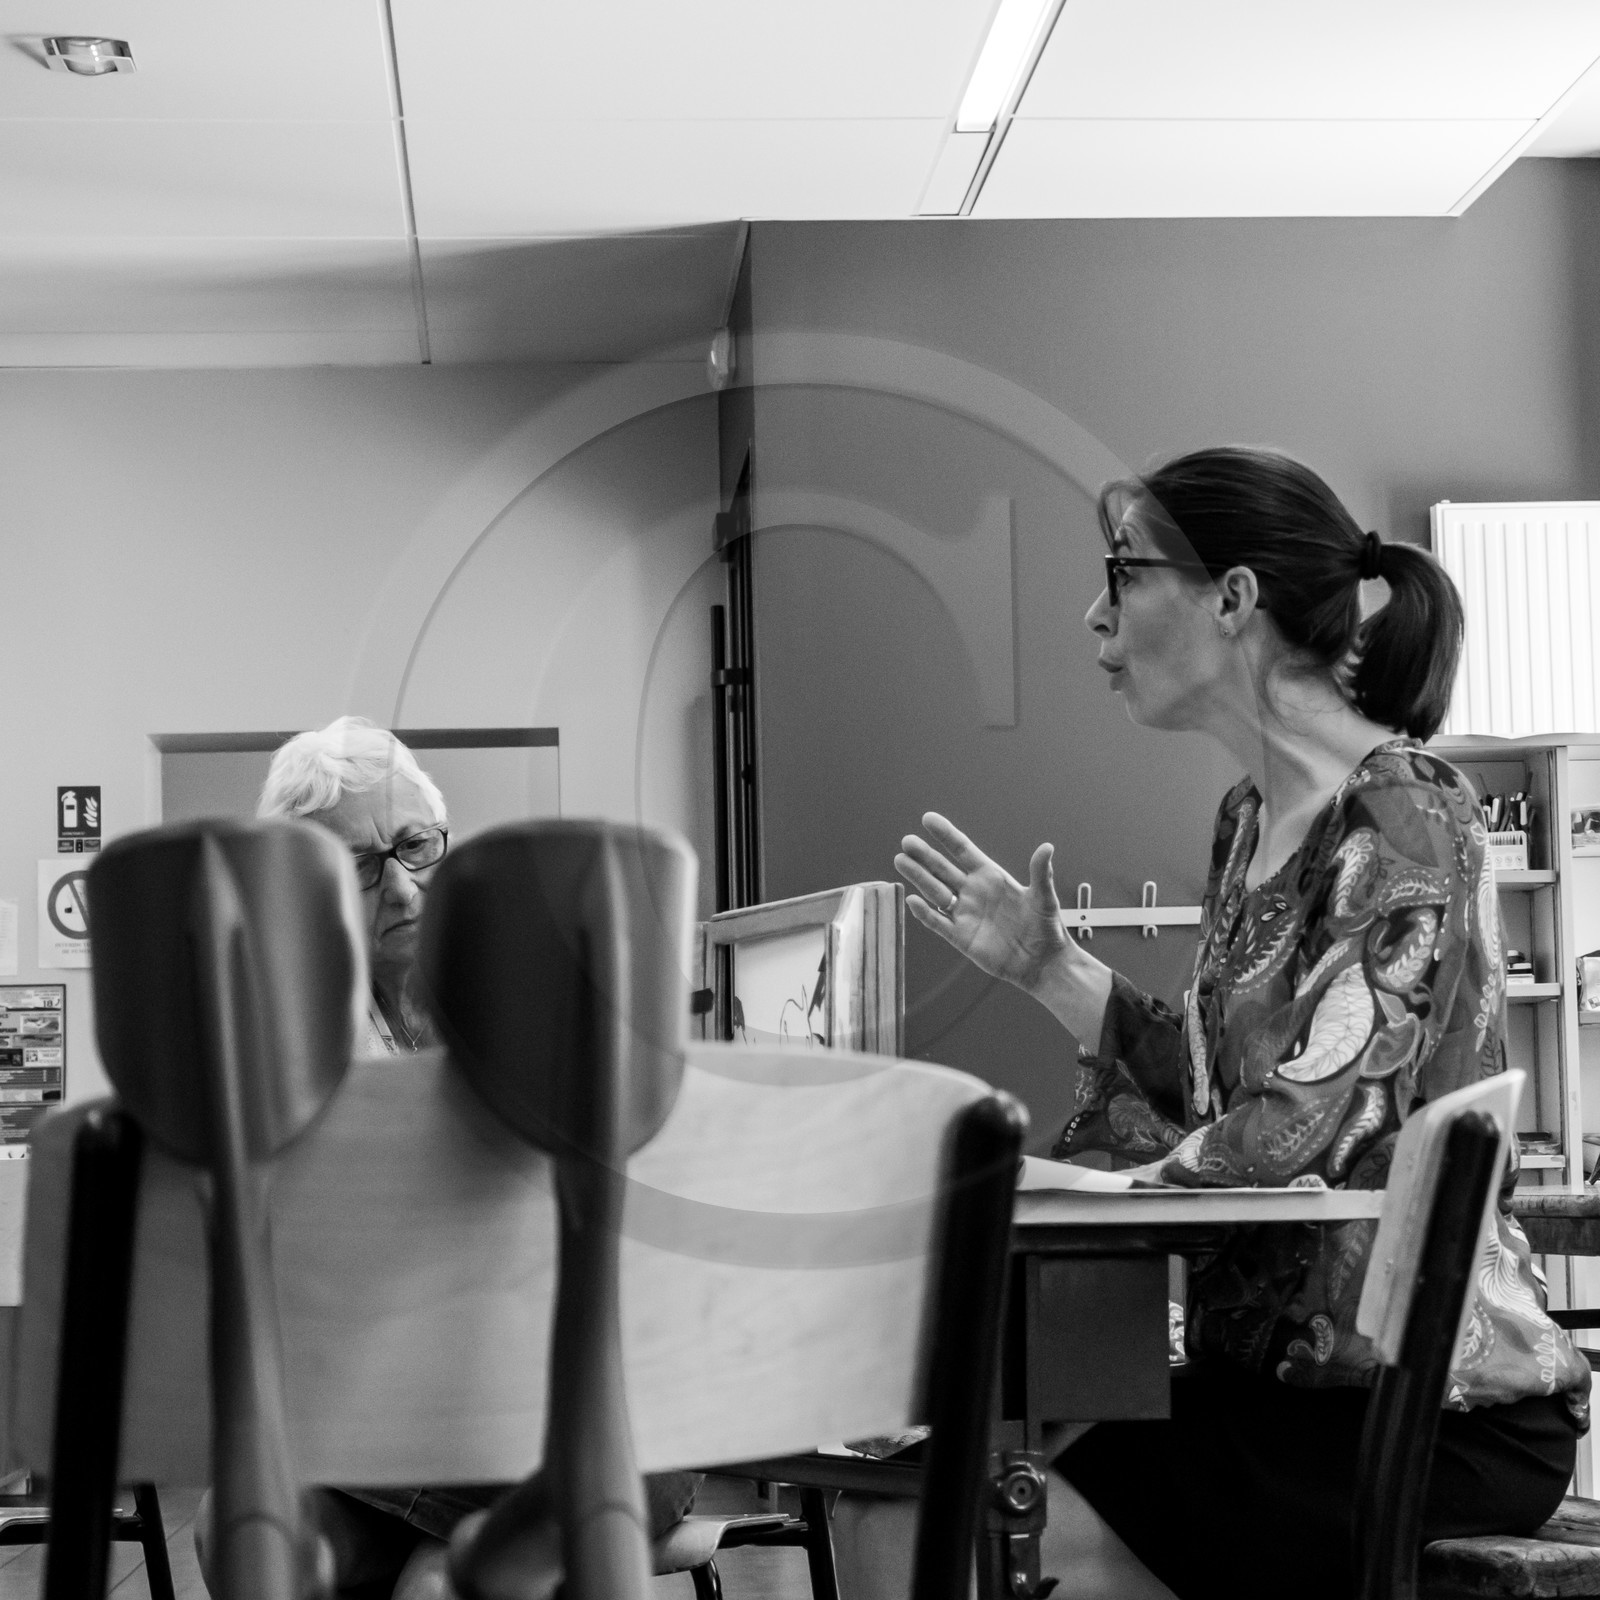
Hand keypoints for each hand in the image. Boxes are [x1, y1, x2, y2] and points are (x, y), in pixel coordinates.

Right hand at [894, 813, 1072, 992]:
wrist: (1043, 963)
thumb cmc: (1047, 928)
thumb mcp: (1044, 898)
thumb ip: (1040, 873)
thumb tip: (1047, 847)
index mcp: (991, 877)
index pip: (963, 850)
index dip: (946, 835)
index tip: (928, 819)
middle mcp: (974, 892)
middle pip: (943, 869)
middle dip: (924, 855)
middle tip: (907, 842)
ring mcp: (965, 914)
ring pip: (935, 891)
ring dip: (919, 877)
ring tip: (900, 861)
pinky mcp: (961, 937)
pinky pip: (938, 923)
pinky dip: (924, 913)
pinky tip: (912, 900)